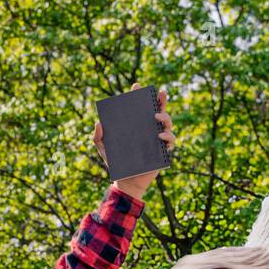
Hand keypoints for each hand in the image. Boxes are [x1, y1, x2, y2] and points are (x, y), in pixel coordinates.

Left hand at [95, 84, 175, 200]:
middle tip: (159, 93)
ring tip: (156, 117)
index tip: (137, 86)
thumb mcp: (103, 149)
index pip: (140, 107)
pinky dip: (168, 136)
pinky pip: (171, 141)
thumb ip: (98, 136)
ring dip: (165, 117)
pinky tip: (161, 136)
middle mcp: (148, 129)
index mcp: (136, 125)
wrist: (126, 181)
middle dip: (160, 99)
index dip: (140, 95)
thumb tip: (99, 122)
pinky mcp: (163, 151)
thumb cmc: (116, 163)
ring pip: (167, 123)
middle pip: (158, 110)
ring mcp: (157, 139)